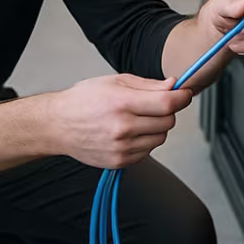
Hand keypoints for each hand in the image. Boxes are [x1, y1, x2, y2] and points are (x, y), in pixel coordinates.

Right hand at [46, 74, 193, 168]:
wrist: (58, 125)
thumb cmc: (83, 100)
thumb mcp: (114, 81)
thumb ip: (147, 85)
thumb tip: (173, 86)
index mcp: (121, 103)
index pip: (167, 103)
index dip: (182, 97)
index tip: (185, 93)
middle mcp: (122, 127)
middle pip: (168, 122)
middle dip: (167, 111)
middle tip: (154, 105)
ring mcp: (121, 148)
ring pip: (161, 138)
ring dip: (156, 128)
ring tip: (137, 119)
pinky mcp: (120, 162)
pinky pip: (148, 151)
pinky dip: (145, 141)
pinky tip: (129, 133)